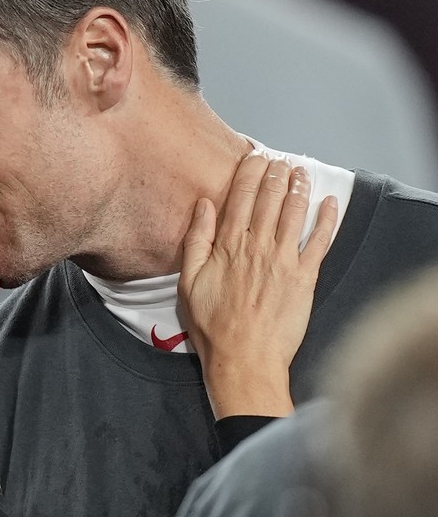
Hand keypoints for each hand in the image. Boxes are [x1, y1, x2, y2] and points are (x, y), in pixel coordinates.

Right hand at [178, 151, 337, 418]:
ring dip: (298, 189)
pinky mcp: (304, 278)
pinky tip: (329, 203)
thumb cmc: (211, 325)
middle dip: (275, 174)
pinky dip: (327, 220)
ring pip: (294, 214)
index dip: (249, 174)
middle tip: (280, 159)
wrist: (244, 359)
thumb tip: (204, 206)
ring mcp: (283, 261)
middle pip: (269, 200)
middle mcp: (257, 247)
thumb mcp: (188, 282)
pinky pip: (319, 242)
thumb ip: (196, 241)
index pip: (241, 198)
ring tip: (300, 171)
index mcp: (228, 246)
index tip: (255, 157)